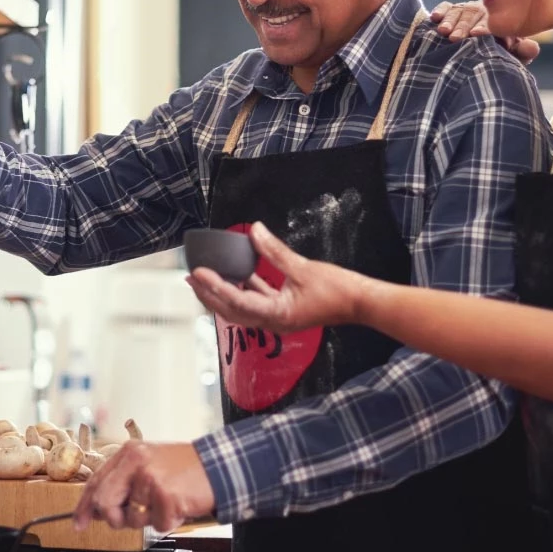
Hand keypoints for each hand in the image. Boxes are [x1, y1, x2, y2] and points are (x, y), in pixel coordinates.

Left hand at [74, 441, 213, 532]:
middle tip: (128, 518)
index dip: (84, 506)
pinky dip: (168, 522)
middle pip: (104, 501)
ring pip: (132, 518)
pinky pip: (156, 525)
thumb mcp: (149, 463)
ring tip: (165, 502)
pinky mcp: (166, 496)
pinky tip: (177, 506)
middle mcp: (136, 462)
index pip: (96, 481)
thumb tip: (99, 508)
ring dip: (149, 519)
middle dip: (114, 517)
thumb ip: (124, 481)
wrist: (219, 466)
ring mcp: (151, 479)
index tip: (79, 523)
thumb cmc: (185, 467)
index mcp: (129, 452)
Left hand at [185, 223, 370, 331]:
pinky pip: (257, 302)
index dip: (214, 286)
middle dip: (209, 295)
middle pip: (232, 310)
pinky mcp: (285, 311)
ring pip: (242, 308)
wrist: (361, 303)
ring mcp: (279, 318)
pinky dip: (244, 290)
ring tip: (205, 279)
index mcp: (277, 315)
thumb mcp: (303, 267)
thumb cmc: (337, 290)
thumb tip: (255, 229)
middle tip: (191, 278)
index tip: (198, 272)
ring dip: (223, 294)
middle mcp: (273, 322)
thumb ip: (275, 251)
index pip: (236, 301)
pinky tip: (237, 275)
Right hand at [429, 1, 540, 63]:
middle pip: (472, 17)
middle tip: (457, 37)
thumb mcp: (512, 55)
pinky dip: (440, 10)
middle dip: (463, 26)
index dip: (484, 28)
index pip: (491, 23)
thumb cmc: (498, 54)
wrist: (479, 53)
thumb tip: (533, 47)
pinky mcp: (452, 11)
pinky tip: (435, 18)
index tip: (477, 34)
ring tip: (444, 32)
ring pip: (458, 12)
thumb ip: (523, 52)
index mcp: (499, 22)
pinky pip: (446, 7)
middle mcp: (483, 14)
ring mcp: (467, 11)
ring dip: (450, 21)